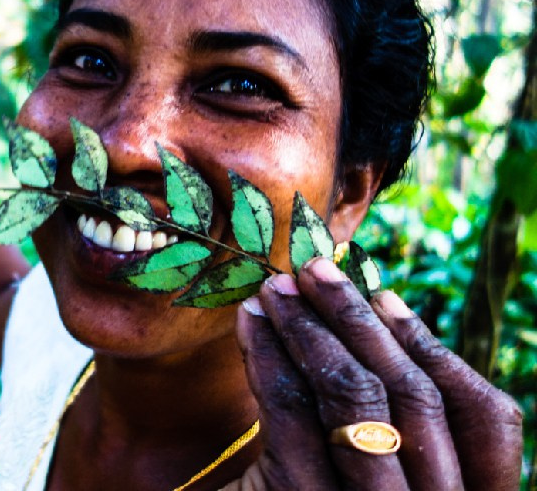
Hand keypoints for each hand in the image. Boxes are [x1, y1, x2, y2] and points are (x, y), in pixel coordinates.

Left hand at [229, 256, 522, 490]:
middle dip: (360, 321)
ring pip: (357, 399)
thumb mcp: (375, 482)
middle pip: (415, 397)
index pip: (489, 421)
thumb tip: (376, 318)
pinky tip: (249, 325)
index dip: (438, 351)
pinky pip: (291, 413)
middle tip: (314, 269)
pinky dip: (269, 355)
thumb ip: (395, 427)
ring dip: (311, 329)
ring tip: (274, 291)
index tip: (385, 297)